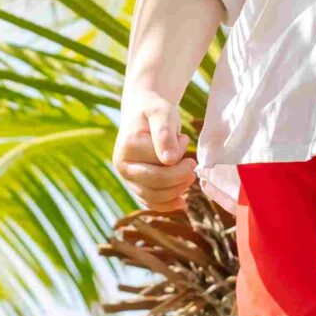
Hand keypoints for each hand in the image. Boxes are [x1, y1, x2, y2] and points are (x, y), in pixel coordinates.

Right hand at [112, 88, 199, 211]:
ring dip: (177, 190)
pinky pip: (151, 202)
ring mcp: (127, 178)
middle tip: (193, 164)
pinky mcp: (135, 185)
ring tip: (190, 176)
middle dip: (180, 176)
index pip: (159, 161)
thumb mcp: (162, 114)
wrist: (144, 111)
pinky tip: (182, 202)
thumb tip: (170, 160)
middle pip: (155, 182)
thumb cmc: (154, 110)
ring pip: (154, 196)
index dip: (178, 154)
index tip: (184, 138)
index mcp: (127, 147)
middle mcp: (122, 165)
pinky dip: (167, 204)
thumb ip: (165, 134)